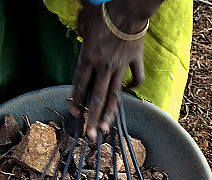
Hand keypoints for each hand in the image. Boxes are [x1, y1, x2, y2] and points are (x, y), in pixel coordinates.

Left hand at [71, 2, 149, 140]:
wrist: (129, 9)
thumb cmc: (105, 12)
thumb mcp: (86, 20)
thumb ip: (81, 30)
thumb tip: (79, 31)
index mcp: (89, 57)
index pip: (80, 84)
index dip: (76, 101)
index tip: (74, 114)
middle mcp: (104, 66)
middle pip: (97, 97)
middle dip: (92, 118)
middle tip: (89, 135)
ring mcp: (121, 66)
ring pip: (115, 94)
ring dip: (110, 114)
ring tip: (106, 130)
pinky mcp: (135, 60)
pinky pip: (137, 77)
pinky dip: (133, 85)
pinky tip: (129, 90)